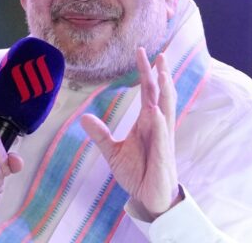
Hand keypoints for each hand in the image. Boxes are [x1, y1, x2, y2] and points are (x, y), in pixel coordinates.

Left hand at [81, 48, 180, 216]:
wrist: (149, 199)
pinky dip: (159, 124)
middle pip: (161, 95)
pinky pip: (161, 137)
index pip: (148, 92)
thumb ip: (101, 134)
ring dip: (165, 92)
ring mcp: (163, 140)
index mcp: (147, 122)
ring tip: (162, 73)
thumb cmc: (138, 173)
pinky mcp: (163, 157)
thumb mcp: (114, 152)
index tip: (142, 52)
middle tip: (158, 53)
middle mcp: (158, 126)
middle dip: (160, 74)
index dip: (146, 72)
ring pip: (167, 111)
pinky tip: (155, 112)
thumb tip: (84, 118)